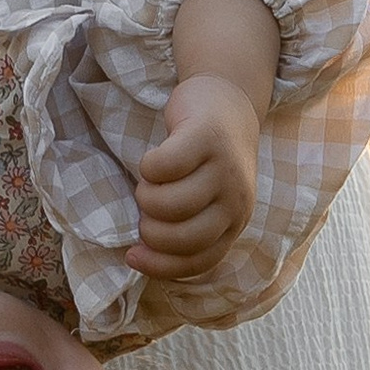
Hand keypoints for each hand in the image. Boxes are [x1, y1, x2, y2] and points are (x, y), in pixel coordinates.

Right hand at [135, 72, 260, 281]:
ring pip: (169, 205)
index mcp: (236, 221)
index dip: (160, 265)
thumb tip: (140, 256)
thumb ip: (187, 227)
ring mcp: (224, 167)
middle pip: (182, 238)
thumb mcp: (208, 200)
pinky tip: (153, 161)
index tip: (132, 256)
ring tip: (150, 183)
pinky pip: (163, 167)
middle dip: (150, 230)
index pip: (198, 261)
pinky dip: (147, 167)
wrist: (226, 103)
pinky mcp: (206, 136)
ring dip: (146, 196)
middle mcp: (236, 198)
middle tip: (147, 209)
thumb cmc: (207, 161)